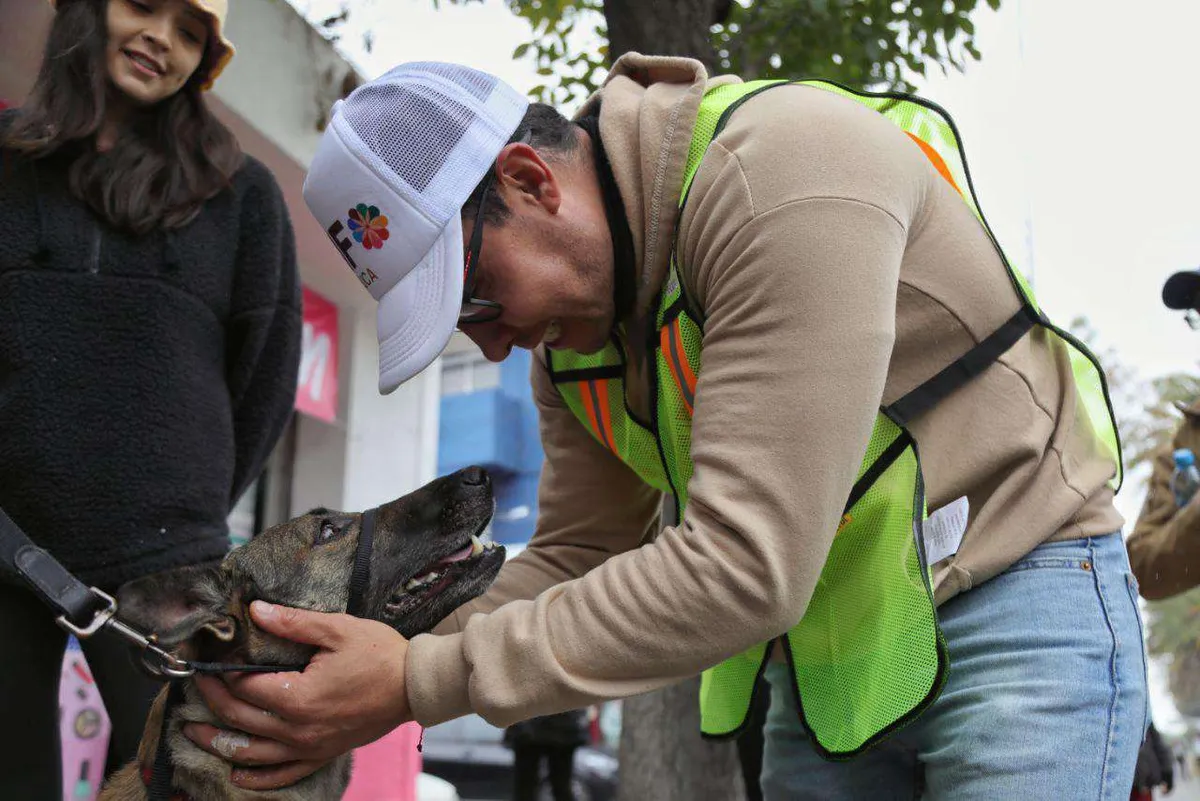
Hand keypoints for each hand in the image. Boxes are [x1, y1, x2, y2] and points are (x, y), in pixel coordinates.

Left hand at [183, 600, 411, 790]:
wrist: (413, 685)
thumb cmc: (379, 654)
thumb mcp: (337, 629)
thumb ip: (293, 622)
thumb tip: (254, 611)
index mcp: (298, 696)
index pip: (244, 686)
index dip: (222, 672)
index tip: (210, 658)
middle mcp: (298, 728)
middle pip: (239, 718)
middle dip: (210, 701)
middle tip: (195, 683)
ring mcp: (309, 747)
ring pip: (250, 753)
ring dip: (217, 743)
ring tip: (193, 732)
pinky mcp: (321, 755)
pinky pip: (281, 776)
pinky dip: (255, 779)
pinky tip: (236, 773)